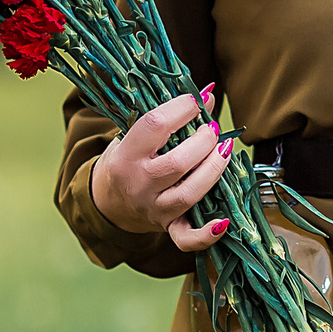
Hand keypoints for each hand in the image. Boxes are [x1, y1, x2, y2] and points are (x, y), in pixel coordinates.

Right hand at [89, 88, 235, 252]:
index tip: (196, 100)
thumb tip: (210, 93)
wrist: (108, 202)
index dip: (181, 108)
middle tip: (212, 129)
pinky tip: (224, 221)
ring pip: (189, 194)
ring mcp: (153, 208)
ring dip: (213, 170)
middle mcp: (138, 184)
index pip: (155, 126)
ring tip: (225, 150)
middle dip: (203, 141)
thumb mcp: (137, 135)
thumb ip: (171, 117)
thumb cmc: (128, 160)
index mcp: (126, 155)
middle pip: (177, 163)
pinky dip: (206, 234)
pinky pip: (186, 238)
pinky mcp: (167, 226)